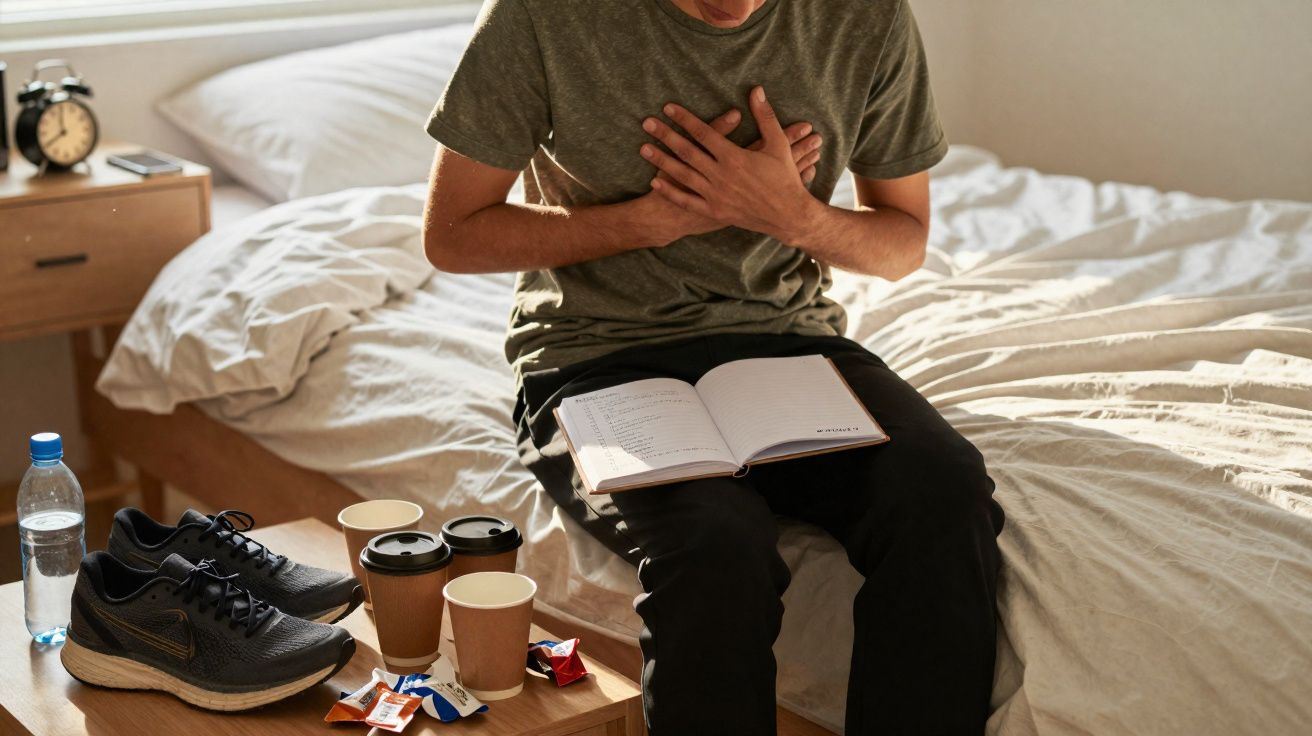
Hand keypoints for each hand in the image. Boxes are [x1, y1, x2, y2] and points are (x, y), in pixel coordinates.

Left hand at [641, 86, 820, 243]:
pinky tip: (655, 181)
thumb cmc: (785, 177)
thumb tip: (757, 90)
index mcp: (734, 157)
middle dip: (665, 136)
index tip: (668, 108)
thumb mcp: (778, 144)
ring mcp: (715, 195)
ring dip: (661, 161)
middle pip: (686, 151)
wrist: (788, 215)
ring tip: (643, 149)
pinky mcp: (714, 211)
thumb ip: (765, 116)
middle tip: (646, 123)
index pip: (703, 133)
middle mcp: (721, 176)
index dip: (684, 119)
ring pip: (682, 175)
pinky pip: (687, 201)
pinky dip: (670, 191)